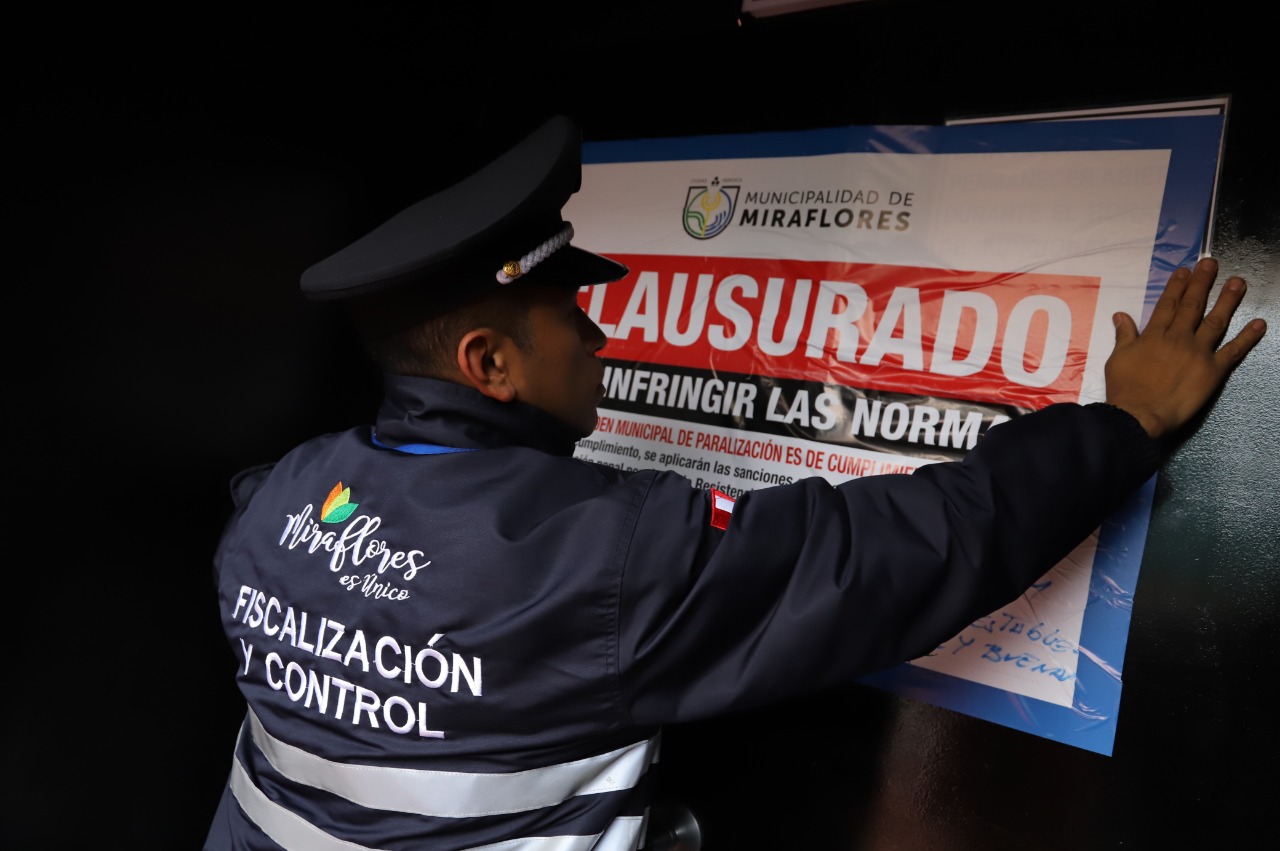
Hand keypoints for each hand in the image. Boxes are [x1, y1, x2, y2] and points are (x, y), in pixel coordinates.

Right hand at [1105, 256, 1266, 438]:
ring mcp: (1198, 352)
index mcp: (1154, 335)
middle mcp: (1178, 338)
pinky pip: (1234, 351)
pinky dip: (1248, 337)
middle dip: (1202, 283)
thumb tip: (1121, 315)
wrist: (1140, 414)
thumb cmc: (1125, 388)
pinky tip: (1259, 323)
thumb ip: (1124, 335)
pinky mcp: (1214, 370)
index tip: (1185, 271)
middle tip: (1211, 264)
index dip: (1177, 286)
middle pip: (1192, 306)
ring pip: (1215, 321)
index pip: (1168, 304)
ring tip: (1238, 282)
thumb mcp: (1118, 358)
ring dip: (1228, 300)